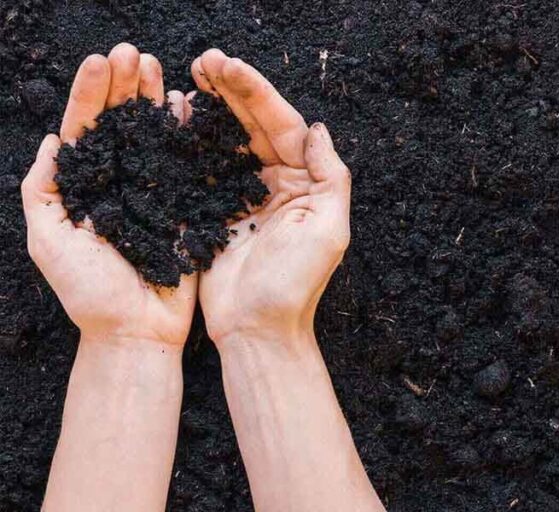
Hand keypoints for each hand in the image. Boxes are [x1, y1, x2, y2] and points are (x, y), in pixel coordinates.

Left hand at [22, 43, 195, 346]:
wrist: (138, 330)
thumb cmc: (89, 292)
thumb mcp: (48, 239)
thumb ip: (44, 189)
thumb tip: (53, 140)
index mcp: (85, 186)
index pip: (86, 130)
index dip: (92, 94)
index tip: (102, 62)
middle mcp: (120, 182)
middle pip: (120, 123)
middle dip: (124, 85)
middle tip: (133, 53)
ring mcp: (155, 192)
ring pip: (153, 135)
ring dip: (153, 98)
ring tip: (157, 66)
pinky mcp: (186, 205)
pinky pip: (187, 162)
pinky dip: (187, 132)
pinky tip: (187, 106)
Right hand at [190, 50, 351, 345]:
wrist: (258, 330)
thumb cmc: (296, 285)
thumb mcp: (328, 229)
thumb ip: (330, 176)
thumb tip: (319, 128)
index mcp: (306, 182)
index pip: (283, 124)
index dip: (256, 92)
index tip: (228, 65)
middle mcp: (278, 183)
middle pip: (255, 124)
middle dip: (232, 89)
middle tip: (204, 58)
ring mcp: (245, 195)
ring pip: (229, 138)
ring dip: (213, 106)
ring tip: (193, 75)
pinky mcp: (216, 210)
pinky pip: (204, 166)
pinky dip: (192, 140)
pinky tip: (179, 114)